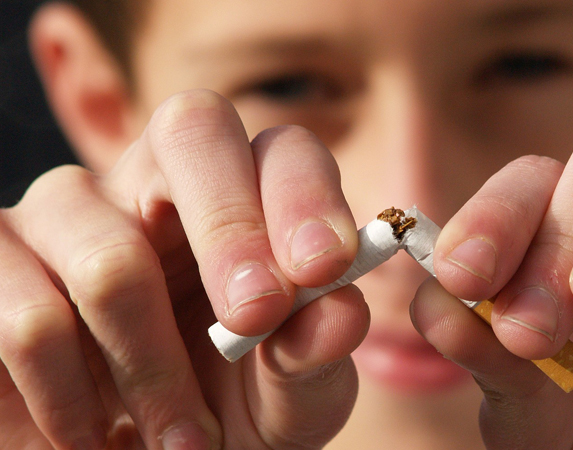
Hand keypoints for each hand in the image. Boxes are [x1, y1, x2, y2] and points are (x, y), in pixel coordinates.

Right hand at [0, 90, 368, 448]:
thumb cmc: (229, 414)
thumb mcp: (293, 394)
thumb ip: (317, 351)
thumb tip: (340, 312)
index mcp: (244, 196)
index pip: (280, 150)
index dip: (304, 197)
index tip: (322, 269)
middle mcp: (153, 182)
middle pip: (191, 130)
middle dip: (233, 232)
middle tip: (255, 321)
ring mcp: (65, 214)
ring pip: (110, 256)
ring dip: (156, 371)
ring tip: (185, 439)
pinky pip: (29, 317)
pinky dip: (73, 397)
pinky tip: (96, 432)